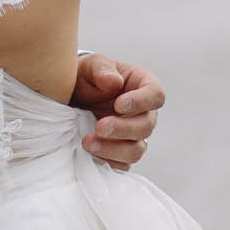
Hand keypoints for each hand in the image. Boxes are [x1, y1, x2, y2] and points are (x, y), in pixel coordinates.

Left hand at [70, 51, 164, 170]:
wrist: (73, 96)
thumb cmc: (87, 76)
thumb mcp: (91, 65)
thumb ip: (102, 69)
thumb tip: (114, 82)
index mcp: (142, 85)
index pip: (156, 95)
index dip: (141, 102)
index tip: (118, 105)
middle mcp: (143, 112)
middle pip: (147, 126)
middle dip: (123, 129)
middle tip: (100, 127)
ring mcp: (134, 135)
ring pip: (136, 150)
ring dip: (113, 149)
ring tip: (88, 142)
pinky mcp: (121, 152)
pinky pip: (122, 164)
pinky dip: (107, 161)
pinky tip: (90, 152)